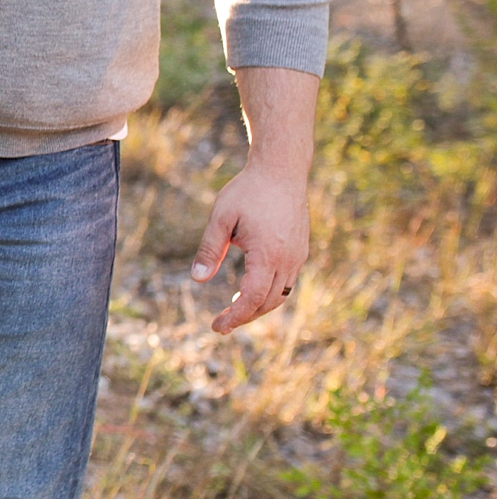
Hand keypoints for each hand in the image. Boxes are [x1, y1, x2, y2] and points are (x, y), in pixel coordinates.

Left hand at [190, 161, 309, 333]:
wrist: (281, 171)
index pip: (253, 298)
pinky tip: (250, 291)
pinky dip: (269, 293)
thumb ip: (210, 251)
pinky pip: (287, 282)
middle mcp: (289, 260)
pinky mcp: (300, 250)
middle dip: (245, 317)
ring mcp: (298, 256)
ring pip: (281, 294)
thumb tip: (197, 281)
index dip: (236, 316)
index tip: (217, 327)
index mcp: (268, 255)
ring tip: (234, 311)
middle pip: (269, 302)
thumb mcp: (221, 218)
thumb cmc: (247, 192)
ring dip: (258, 307)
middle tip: (221, 325)